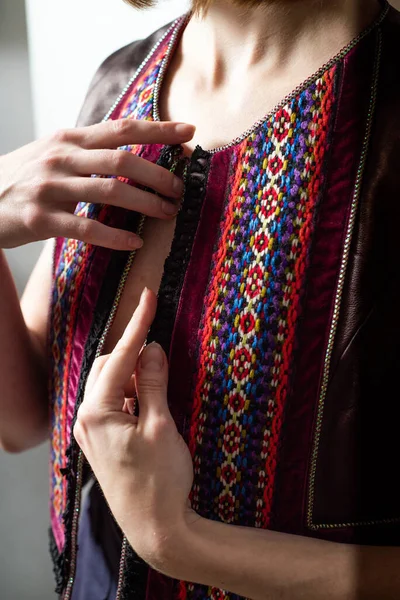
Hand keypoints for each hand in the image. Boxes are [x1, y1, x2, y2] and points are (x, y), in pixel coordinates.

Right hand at [0, 120, 193, 249]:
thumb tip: (131, 148)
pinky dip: (116, 237)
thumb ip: (87, 149)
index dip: (158, 129)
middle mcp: (61, 158)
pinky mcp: (41, 220)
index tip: (189, 131)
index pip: (121, 128)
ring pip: (109, 192)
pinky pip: (86, 229)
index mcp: (68, 139)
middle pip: (122, 160)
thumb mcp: (52, 152)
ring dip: (146, 203)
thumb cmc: (22, 177)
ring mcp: (50, 188)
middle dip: (159, 175)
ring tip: (169, 213)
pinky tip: (136, 242)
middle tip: (181, 190)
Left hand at [74, 288, 194, 568]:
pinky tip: (150, 405)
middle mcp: (86, 419)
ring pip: (110, 386)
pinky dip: (131, 396)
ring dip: (134, 378)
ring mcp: (91, 432)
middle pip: (108, 368)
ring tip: (159, 389)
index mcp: (96, 413)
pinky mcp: (101, 441)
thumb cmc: (159, 480)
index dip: (137, 326)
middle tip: (162, 356)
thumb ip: (154, 383)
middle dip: (133, 356)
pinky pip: (113, 404)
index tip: (147, 297)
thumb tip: (153, 349)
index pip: (119, 358)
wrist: (155, 528)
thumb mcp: (161, 426)